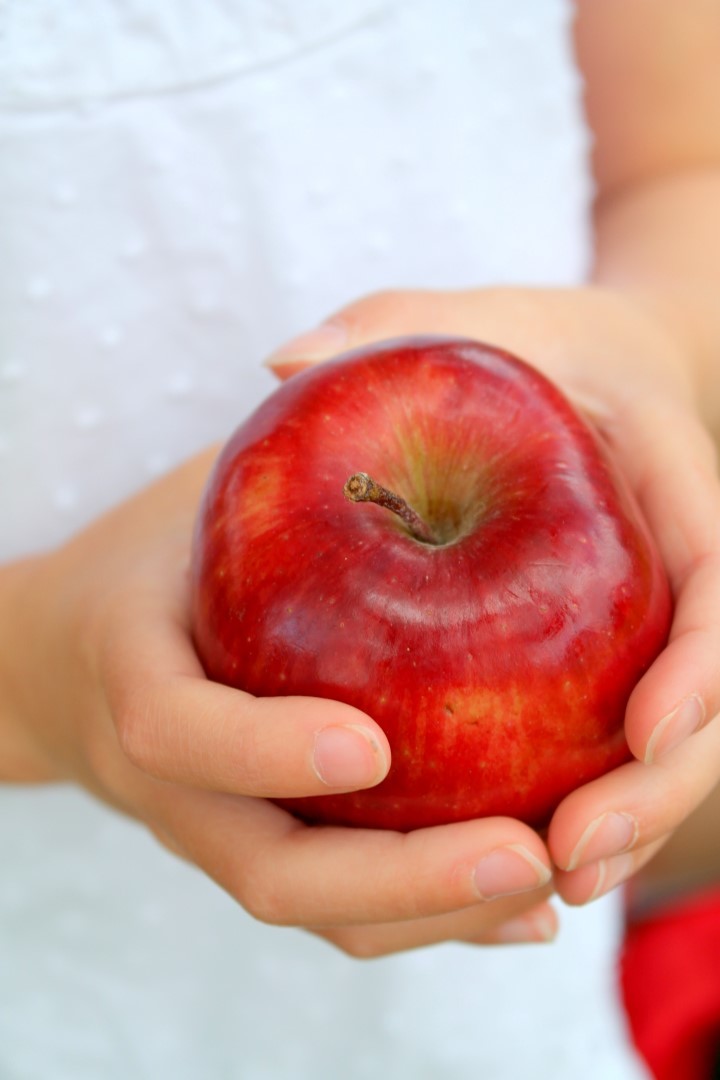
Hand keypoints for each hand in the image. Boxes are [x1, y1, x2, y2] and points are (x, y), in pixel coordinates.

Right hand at [0, 448, 554, 955]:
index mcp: (134, 674)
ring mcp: (212, 827)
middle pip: (268, 871)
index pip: (179, 731)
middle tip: (526, 851)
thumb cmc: (145, 557)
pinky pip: (336, 903)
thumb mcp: (194, 494)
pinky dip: (427, 913)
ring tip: (547, 885)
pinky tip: (520, 903)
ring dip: (432, 915)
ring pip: (311, 906)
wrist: (62, 657)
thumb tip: (373, 369)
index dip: (264, 750)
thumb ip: (275, 457)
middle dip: (399, 881)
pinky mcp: (256, 843)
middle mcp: (169, 780)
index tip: (373, 747)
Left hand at [266, 284, 719, 904]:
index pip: (714, 576)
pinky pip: (613, 733)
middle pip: (708, 692)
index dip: (699, 664)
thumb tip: (278, 365)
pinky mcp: (613, 644)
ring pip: (672, 739)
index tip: (645, 729)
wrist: (591, 362)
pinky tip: (518, 856)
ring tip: (545, 887)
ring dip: (623, 821)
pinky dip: (580, 796)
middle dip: (656, 789)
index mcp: (671, 473)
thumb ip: (386, 328)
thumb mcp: (463, 317)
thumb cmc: (526, 340)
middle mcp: (678, 556)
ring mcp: (652, 611)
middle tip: (570, 861)